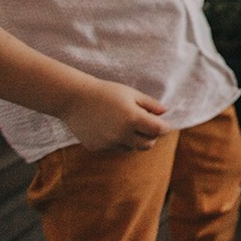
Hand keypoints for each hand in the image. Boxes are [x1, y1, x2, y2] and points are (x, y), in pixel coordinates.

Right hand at [56, 79, 171, 151]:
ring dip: (135, 140)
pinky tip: (112, 127)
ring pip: (132, 148)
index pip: (158, 130)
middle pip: (148, 144)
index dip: (165, 127)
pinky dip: (119, 141)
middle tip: (149, 125)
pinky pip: (116, 148)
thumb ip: (150, 104)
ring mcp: (109, 143)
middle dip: (152, 136)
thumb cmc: (106, 92)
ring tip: (128, 124)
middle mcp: (122, 134)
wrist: (74, 99)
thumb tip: (165, 112)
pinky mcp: (98, 148)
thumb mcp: (131, 94)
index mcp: (133, 118)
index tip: (165, 124)